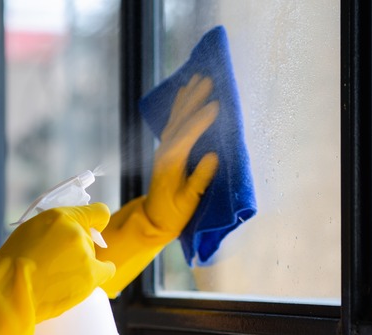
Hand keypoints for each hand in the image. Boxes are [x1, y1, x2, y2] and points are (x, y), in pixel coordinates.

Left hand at [97, 74, 218, 296]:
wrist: (153, 220)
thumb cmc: (174, 213)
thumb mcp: (189, 201)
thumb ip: (200, 179)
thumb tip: (214, 156)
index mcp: (172, 161)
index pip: (188, 135)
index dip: (202, 119)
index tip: (217, 105)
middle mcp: (165, 150)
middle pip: (181, 119)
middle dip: (194, 99)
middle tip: (208, 80)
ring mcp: (164, 147)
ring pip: (176, 116)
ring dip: (188, 97)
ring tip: (197, 78)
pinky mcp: (166, 148)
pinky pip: (173, 120)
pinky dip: (180, 105)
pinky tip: (184, 93)